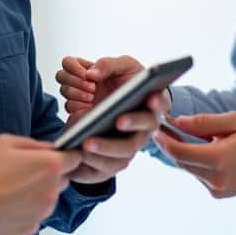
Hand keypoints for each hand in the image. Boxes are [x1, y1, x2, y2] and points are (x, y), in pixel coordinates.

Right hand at [0, 134, 82, 234]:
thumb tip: (49, 148)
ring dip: (39, 193)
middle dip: (51, 175)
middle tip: (26, 172)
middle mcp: (52, 190)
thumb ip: (34, 144)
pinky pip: (36, 215)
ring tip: (13, 189)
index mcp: (50, 165)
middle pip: (63, 179)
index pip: (75, 159)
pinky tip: (10, 204)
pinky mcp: (32, 227)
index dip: (67, 156)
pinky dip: (28, 210)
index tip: (58, 157)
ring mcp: (43, 211)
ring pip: (50, 198)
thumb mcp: (6, 142)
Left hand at [55, 55, 170, 183]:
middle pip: (139, 137)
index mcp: (151, 106)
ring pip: (121, 157)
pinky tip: (75, 153)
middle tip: (117, 121)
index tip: (151, 98)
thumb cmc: (123, 83)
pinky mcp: (111, 160)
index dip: (157, 102)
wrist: (113, 102)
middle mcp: (143, 130)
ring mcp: (128, 147)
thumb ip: (108, 65)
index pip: (160, 105)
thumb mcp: (121, 67)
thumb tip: (92, 73)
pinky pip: (102, 169)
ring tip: (86, 143)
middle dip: (130, 127)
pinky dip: (90, 165)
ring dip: (106, 151)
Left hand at [152, 112, 235, 198]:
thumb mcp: (235, 121)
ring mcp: (216, 188)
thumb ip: (204, 122)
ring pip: (187, 168)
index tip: (156, 128)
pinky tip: (200, 150)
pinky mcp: (217, 193)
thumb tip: (178, 122)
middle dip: (169, 145)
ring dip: (181, 153)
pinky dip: (194, 162)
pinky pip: (197, 175)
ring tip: (179, 135)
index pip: (180, 151)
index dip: (164, 140)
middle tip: (161, 129)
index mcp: (219, 158)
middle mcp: (215, 177)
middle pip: (180, 160)